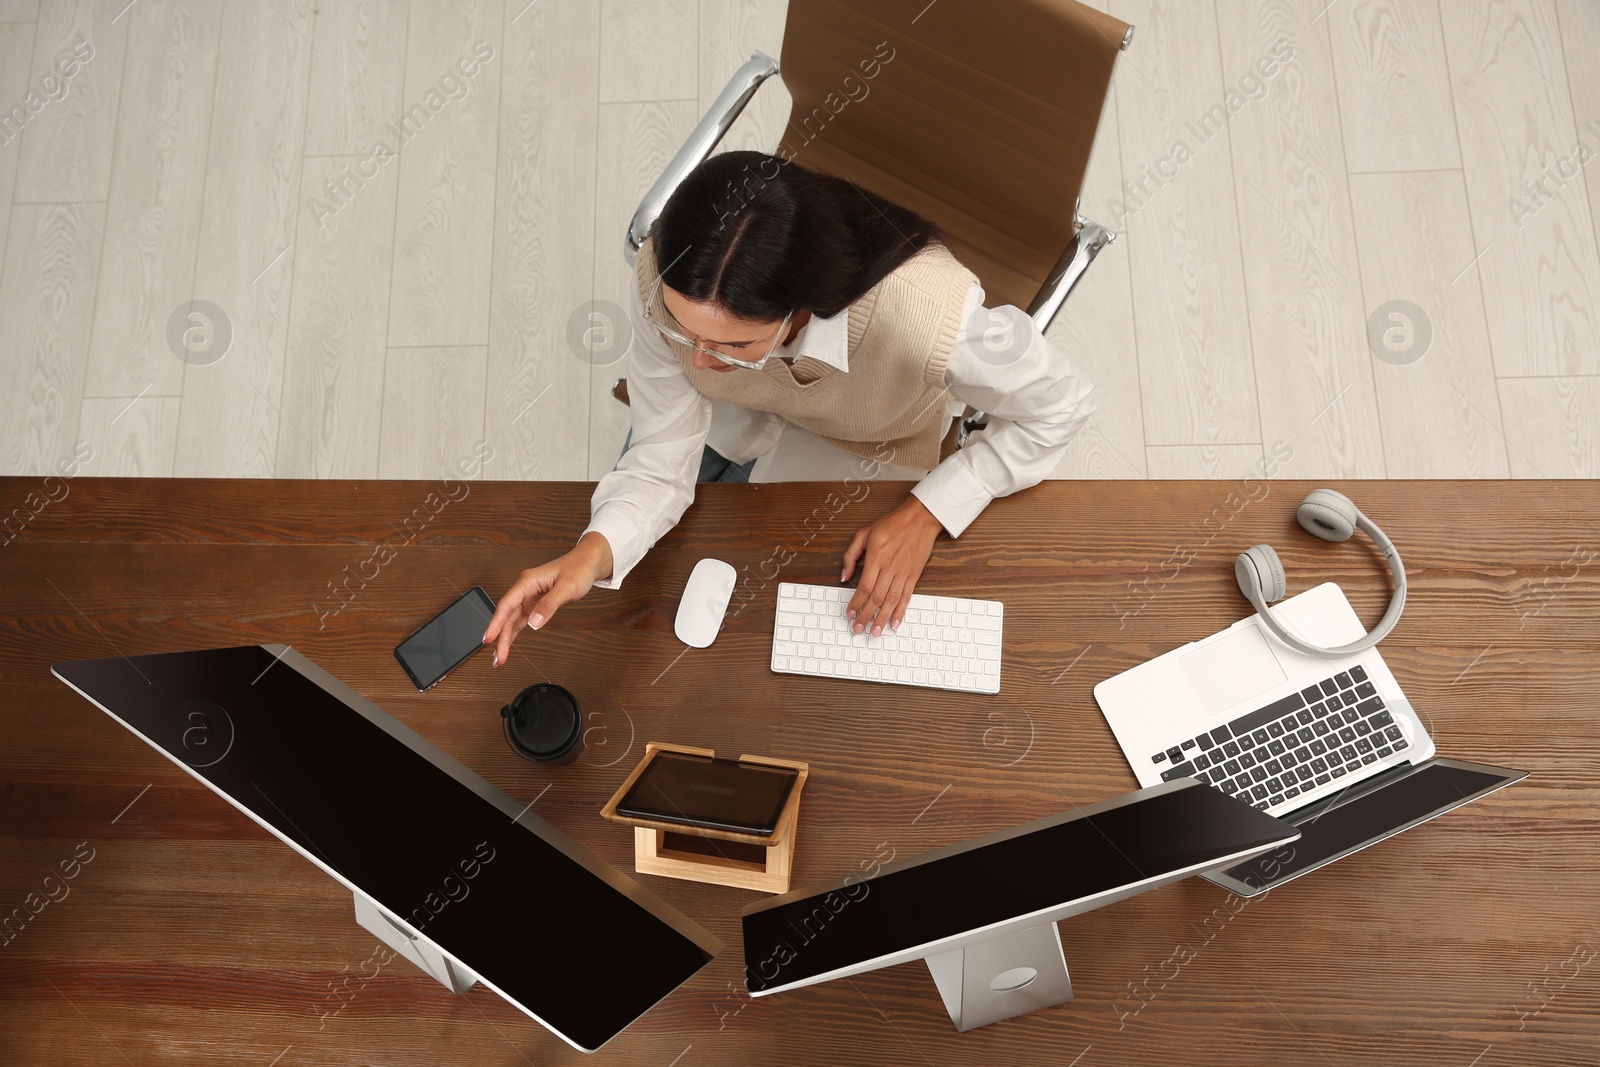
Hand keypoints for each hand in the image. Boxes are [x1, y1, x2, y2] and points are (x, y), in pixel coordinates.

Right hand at [482, 533, 612, 666]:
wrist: (587, 563)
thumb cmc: (578, 569)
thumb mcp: (567, 587)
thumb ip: (550, 605)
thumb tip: (535, 622)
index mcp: (528, 581)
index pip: (507, 604)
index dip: (495, 623)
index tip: (488, 638)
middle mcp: (525, 588)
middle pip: (507, 615)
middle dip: (501, 637)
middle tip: (498, 658)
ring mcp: (529, 596)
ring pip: (512, 619)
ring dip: (506, 637)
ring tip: (500, 656)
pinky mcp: (535, 602)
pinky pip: (521, 619)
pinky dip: (515, 631)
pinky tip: (509, 642)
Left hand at [841, 495, 943, 635]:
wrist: (920, 518)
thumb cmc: (892, 524)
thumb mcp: (864, 533)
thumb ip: (851, 555)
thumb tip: (844, 576)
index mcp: (876, 557)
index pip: (864, 586)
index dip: (856, 603)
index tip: (849, 614)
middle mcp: (890, 567)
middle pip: (876, 597)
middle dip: (866, 616)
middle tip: (858, 629)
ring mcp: (903, 572)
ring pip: (891, 600)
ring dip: (882, 618)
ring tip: (875, 632)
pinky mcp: (914, 575)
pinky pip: (906, 597)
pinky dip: (901, 611)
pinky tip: (895, 623)